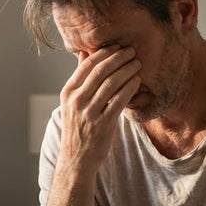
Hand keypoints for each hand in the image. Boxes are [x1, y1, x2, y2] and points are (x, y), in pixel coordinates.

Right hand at [58, 45, 140, 170]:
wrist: (77, 159)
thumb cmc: (78, 128)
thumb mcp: (72, 102)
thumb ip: (80, 78)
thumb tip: (84, 52)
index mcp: (68, 92)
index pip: (87, 65)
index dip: (104, 52)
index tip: (117, 46)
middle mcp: (77, 100)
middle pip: (101, 71)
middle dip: (119, 57)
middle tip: (131, 51)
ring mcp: (89, 112)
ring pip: (111, 83)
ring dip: (127, 70)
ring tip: (137, 63)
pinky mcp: (103, 124)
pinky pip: (119, 100)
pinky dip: (129, 87)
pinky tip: (137, 81)